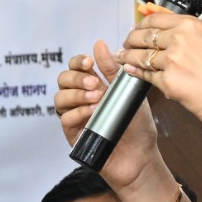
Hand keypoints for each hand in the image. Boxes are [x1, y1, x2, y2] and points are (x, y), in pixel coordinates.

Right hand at [54, 42, 166, 193]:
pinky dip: (77, 112)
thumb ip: (113, 70)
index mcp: (94, 86)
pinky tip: (92, 111)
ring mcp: (76, 117)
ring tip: (96, 97)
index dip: (77, 62)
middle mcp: (81, 100)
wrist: (142, 157)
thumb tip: (100, 44)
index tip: (89, 62)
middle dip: (76, 77)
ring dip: (76, 93)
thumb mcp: (128, 93)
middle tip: (93, 82)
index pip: (76, 67)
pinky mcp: (73, 135)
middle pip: (63, 80)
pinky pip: (65, 119)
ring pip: (60, 98)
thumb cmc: (138, 126)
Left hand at [119, 11, 201, 136]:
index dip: (141, 24)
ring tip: (123, 57)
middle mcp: (179, 39)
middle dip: (131, 41)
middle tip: (126, 44)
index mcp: (191, 25)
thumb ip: (189, 36)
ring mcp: (171, 60)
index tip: (137, 28)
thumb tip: (171, 32)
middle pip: (143, 36)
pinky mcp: (166, 81)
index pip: (155, 19)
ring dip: (129, 57)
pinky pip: (146, 75)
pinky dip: (137, 73)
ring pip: (141, 56)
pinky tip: (132, 71)